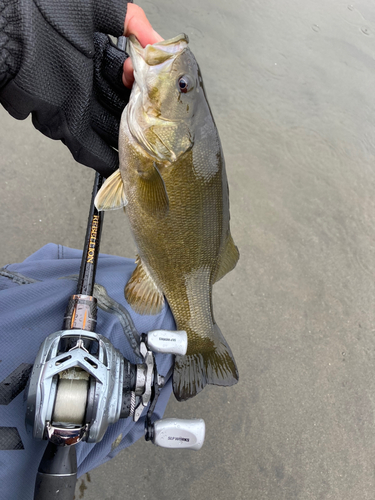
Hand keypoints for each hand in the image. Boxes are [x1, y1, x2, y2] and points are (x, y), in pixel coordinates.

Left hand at [0, 1, 161, 177]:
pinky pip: (88, 146)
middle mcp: (86, 80)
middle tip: (156, 123)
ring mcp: (75, 103)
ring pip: (108, 127)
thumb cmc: (38, 15)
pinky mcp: (63, 123)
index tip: (150, 82)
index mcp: (94, 51)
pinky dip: (104, 158)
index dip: (141, 79)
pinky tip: (120, 164)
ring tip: (148, 149)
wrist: (4, 36)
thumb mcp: (91, 5)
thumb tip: (156, 40)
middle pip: (120, 104)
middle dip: (138, 114)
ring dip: (126, 138)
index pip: (127, 72)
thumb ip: (127, 18)